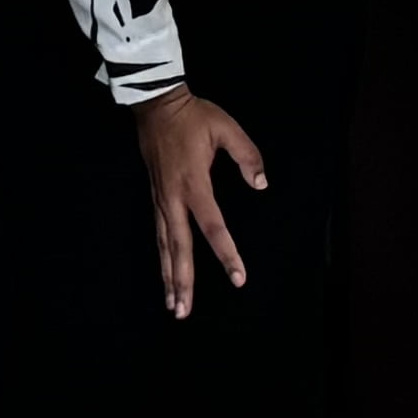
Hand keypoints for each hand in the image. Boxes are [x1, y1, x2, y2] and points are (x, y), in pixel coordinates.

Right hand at [139, 87, 265, 319]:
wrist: (156, 105)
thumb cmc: (194, 117)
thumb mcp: (226, 128)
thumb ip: (248, 156)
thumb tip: (261, 184)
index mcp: (194, 184)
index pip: (213, 226)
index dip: (226, 254)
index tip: (237, 278)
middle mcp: (174, 198)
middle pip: (179, 248)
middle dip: (183, 281)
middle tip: (184, 312)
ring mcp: (161, 200)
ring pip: (165, 246)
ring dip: (169, 278)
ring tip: (173, 306)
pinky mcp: (156, 198)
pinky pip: (160, 235)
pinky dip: (163, 259)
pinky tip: (166, 276)